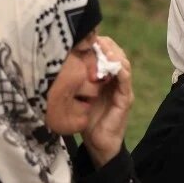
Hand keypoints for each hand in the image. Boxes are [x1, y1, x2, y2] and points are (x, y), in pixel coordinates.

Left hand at [81, 36, 132, 166]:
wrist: (97, 145)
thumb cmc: (85, 120)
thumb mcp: (77, 95)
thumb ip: (74, 80)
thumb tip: (58, 63)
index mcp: (106, 78)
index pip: (108, 54)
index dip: (101, 44)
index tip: (88, 37)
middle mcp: (117, 81)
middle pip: (118, 55)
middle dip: (107, 45)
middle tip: (95, 39)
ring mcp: (123, 90)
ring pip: (123, 64)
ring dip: (114, 54)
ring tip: (102, 47)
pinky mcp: (125, 100)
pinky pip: (125, 81)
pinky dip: (119, 70)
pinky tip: (110, 64)